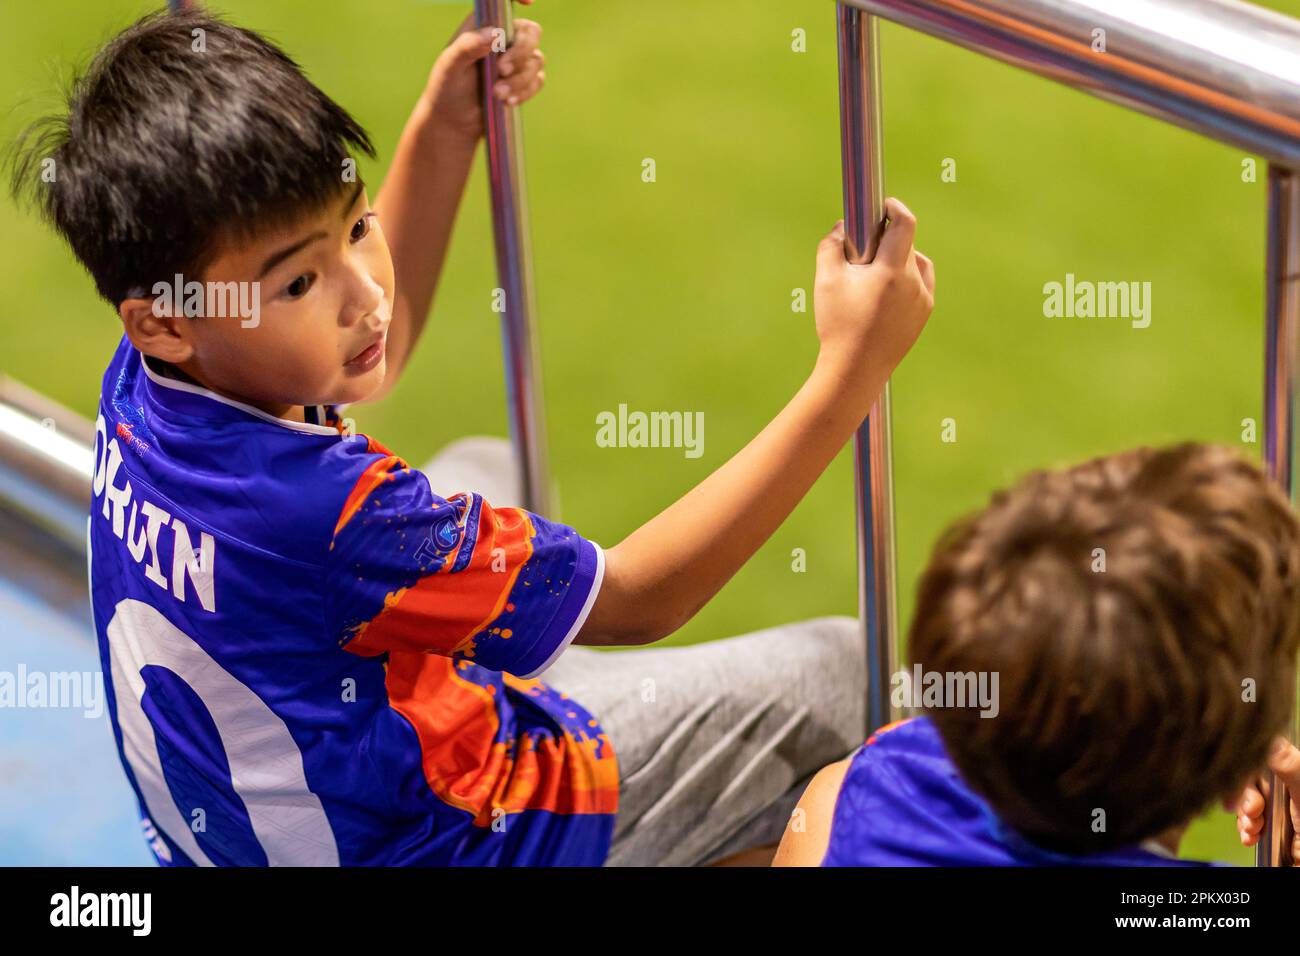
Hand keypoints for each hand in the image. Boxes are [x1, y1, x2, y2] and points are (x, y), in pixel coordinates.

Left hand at [424, 6, 546, 144]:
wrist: (453, 120)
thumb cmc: (447, 87)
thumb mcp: (450, 65)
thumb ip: (468, 45)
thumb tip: (495, 34)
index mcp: (484, 25)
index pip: (505, 4)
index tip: (529, 2)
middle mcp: (503, 38)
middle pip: (531, 32)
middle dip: (520, 53)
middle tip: (501, 70)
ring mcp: (516, 60)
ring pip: (536, 60)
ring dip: (519, 80)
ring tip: (496, 94)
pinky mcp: (524, 81)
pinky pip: (538, 80)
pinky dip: (525, 91)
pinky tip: (507, 101)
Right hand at [812, 198, 934, 388]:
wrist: (855, 370)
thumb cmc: (838, 324)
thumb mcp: (826, 281)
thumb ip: (831, 245)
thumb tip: (842, 226)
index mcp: (892, 271)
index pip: (905, 223)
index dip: (895, 207)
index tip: (884, 205)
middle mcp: (914, 282)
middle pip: (906, 244)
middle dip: (886, 239)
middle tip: (863, 250)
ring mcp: (923, 299)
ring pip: (915, 263)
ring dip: (898, 258)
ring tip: (873, 272)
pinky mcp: (924, 314)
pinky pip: (920, 283)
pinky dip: (905, 278)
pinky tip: (886, 288)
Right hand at [1229, 736, 1299, 862]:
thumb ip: (1288, 764)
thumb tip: (1266, 738)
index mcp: (1294, 772)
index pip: (1261, 758)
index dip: (1246, 769)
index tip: (1240, 782)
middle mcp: (1285, 787)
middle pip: (1249, 780)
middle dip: (1244, 797)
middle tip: (1252, 811)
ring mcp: (1277, 808)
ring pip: (1245, 802)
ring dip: (1244, 816)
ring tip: (1252, 828)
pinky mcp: (1270, 827)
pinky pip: (1247, 822)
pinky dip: (1245, 829)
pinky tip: (1250, 836)